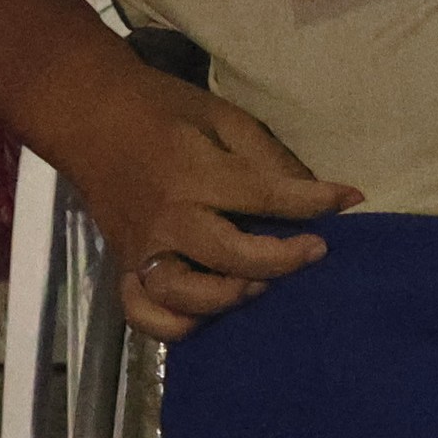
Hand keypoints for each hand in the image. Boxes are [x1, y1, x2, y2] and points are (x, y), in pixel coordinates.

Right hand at [58, 67, 353, 338]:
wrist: (88, 116)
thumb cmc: (163, 110)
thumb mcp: (222, 115)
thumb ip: (268, 156)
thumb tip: (319, 193)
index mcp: (193, 172)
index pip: (264, 196)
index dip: (314, 202)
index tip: (350, 201)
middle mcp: (168, 219)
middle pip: (231, 257)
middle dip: (282, 260)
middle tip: (315, 251)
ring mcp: (143, 250)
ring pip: (186, 298)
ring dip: (231, 299)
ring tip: (260, 284)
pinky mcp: (125, 268)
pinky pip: (145, 316)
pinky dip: (176, 326)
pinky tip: (209, 314)